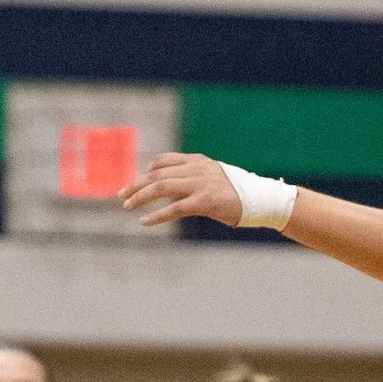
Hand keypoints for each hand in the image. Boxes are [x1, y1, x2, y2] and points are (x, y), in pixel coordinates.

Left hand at [120, 154, 242, 228]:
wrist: (261, 199)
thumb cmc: (236, 191)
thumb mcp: (213, 176)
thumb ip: (192, 177)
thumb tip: (168, 187)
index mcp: (197, 160)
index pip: (162, 160)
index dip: (145, 172)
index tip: (136, 184)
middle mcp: (196, 168)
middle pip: (156, 173)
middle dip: (135, 185)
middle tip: (122, 196)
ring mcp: (200, 184)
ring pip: (161, 187)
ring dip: (140, 197)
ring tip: (128, 207)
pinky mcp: (205, 202)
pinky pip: (174, 208)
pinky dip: (156, 215)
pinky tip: (145, 221)